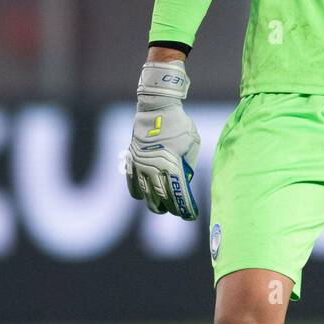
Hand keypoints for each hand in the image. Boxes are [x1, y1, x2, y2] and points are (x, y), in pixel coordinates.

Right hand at [124, 60, 200, 219]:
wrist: (156, 107)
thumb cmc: (179, 123)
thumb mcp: (192, 143)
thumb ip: (188, 164)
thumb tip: (183, 179)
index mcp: (172, 165)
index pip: (179, 194)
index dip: (185, 208)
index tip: (191, 216)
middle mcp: (154, 169)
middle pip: (162, 199)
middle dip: (172, 209)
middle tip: (178, 212)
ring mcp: (140, 166)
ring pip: (145, 196)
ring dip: (154, 204)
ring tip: (162, 207)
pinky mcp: (131, 161)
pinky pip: (132, 185)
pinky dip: (139, 193)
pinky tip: (145, 196)